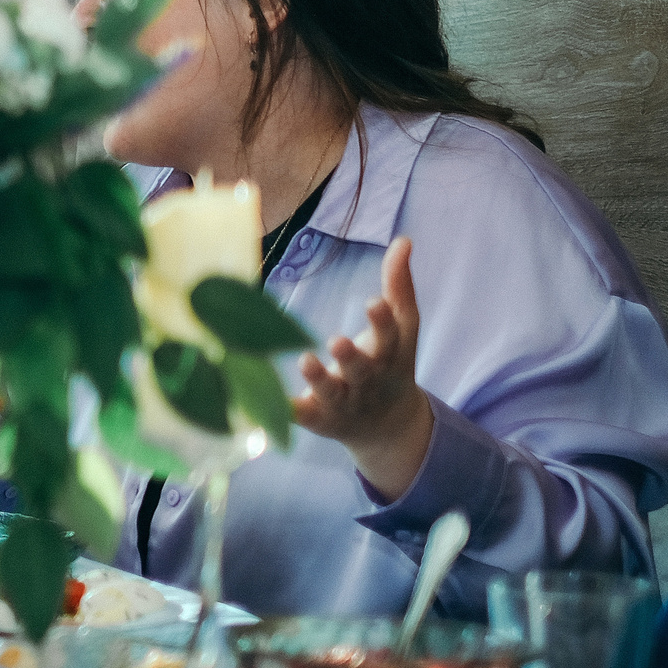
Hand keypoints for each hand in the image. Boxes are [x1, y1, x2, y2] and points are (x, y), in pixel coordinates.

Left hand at [291, 235, 432, 498]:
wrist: (388, 426)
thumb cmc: (391, 364)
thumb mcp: (402, 329)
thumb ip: (399, 286)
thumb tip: (403, 240)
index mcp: (389, 356)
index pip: (390, 337)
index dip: (383, 321)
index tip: (373, 302)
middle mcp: (368, 381)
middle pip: (361, 370)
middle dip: (350, 358)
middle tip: (336, 341)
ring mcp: (344, 403)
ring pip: (332, 393)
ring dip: (319, 379)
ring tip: (305, 361)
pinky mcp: (320, 419)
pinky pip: (302, 416)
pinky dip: (286, 411)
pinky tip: (264, 402)